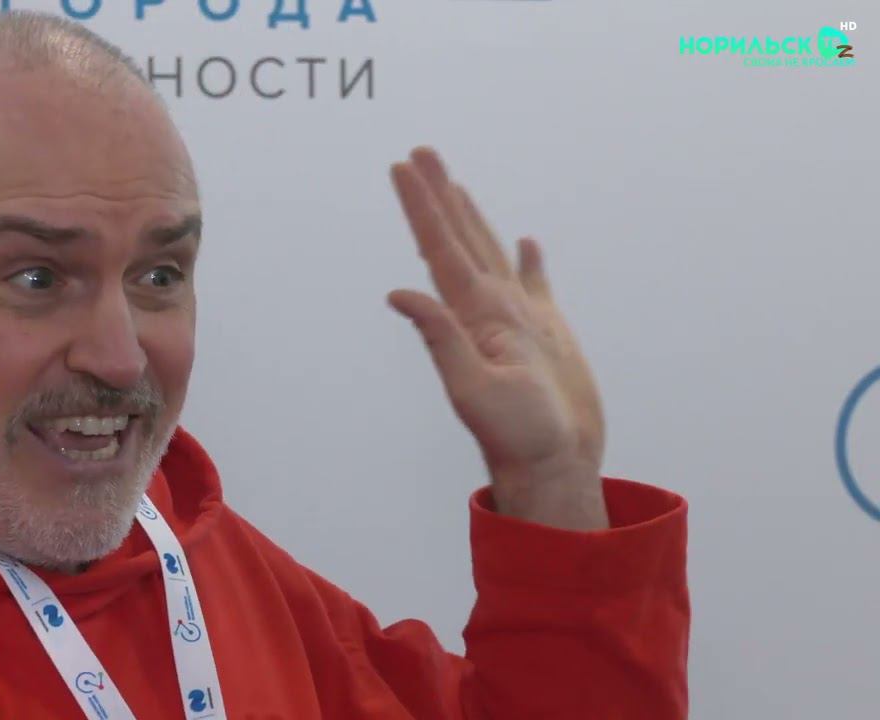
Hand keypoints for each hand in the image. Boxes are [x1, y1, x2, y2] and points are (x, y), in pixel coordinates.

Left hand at [388, 148, 607, 530]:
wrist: (556, 467)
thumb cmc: (519, 436)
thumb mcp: (474, 389)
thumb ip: (441, 338)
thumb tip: (398, 293)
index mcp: (473, 315)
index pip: (439, 248)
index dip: (421, 206)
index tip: (403, 166)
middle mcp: (489, 310)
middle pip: (458, 240)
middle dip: (438, 196)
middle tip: (419, 153)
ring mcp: (518, 320)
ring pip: (491, 254)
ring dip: (470, 218)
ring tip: (455, 184)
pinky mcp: (548, 335)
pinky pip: (536, 286)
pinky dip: (529, 262)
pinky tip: (523, 245)